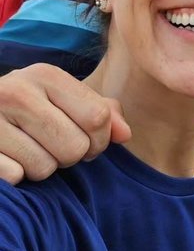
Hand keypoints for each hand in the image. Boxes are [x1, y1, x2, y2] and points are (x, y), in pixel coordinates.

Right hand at [0, 64, 130, 183]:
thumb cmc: (28, 109)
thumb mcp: (63, 100)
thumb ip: (101, 112)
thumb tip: (125, 135)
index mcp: (45, 74)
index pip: (97, 118)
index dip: (100, 140)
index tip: (88, 142)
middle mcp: (16, 90)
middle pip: (74, 147)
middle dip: (70, 156)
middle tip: (54, 147)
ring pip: (44, 167)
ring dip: (41, 168)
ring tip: (28, 151)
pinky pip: (15, 176)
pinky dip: (16, 175)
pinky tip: (7, 159)